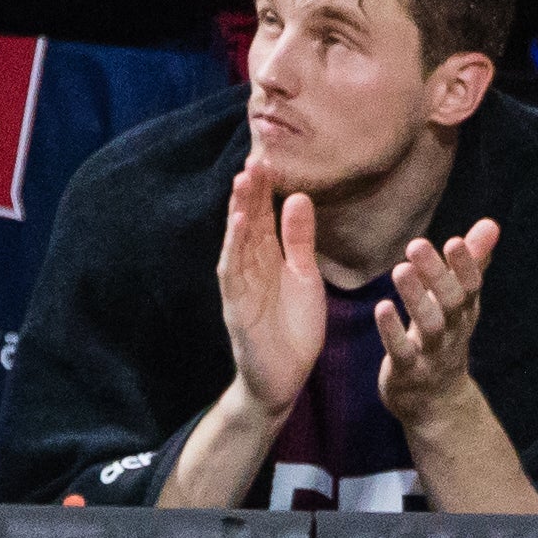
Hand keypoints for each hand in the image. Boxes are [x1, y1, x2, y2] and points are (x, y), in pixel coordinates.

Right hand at [217, 151, 332, 413]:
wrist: (284, 377)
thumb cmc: (292, 327)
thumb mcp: (303, 275)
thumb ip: (298, 239)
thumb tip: (299, 197)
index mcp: (266, 259)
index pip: (262, 217)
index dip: (264, 191)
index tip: (268, 160)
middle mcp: (249, 268)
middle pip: (247, 224)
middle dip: (249, 193)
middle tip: (255, 159)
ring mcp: (241, 288)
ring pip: (238, 243)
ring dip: (239, 212)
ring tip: (243, 181)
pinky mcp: (238, 309)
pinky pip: (234, 274)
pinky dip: (235, 248)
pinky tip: (238, 224)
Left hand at [376, 218, 505, 417]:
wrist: (437, 402)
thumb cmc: (444, 338)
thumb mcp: (460, 301)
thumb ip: (472, 262)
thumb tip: (491, 223)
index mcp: (465, 311)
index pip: (471, 286)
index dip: (465, 265)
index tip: (455, 240)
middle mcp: (453, 330)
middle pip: (450, 301)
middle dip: (436, 273)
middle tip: (416, 244)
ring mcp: (432, 353)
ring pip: (429, 325)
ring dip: (415, 298)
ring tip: (400, 270)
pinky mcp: (408, 371)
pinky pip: (403, 352)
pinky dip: (393, 331)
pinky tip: (381, 307)